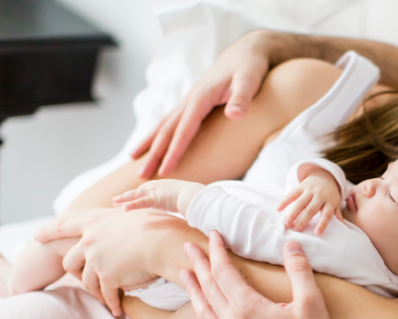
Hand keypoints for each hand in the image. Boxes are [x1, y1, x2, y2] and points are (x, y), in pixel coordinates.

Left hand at [36, 208, 172, 316]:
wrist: (164, 242)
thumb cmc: (158, 224)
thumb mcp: (135, 211)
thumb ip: (122, 211)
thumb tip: (120, 204)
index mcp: (96, 221)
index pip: (65, 225)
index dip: (50, 230)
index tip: (37, 236)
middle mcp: (91, 240)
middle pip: (70, 260)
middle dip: (73, 272)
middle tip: (75, 278)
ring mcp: (97, 259)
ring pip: (86, 281)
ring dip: (96, 290)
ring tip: (105, 297)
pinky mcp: (108, 276)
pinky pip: (106, 294)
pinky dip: (112, 302)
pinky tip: (117, 309)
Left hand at [113, 179, 204, 215]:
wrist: (196, 195)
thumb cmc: (194, 197)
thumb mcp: (185, 198)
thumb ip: (181, 201)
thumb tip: (185, 208)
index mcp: (163, 185)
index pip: (147, 190)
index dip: (137, 195)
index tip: (129, 199)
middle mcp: (157, 186)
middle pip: (138, 191)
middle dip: (127, 196)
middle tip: (115, 201)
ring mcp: (155, 191)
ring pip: (135, 195)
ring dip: (124, 198)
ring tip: (114, 202)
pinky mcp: (156, 199)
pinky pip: (141, 203)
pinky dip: (132, 205)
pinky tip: (124, 209)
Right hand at [132, 31, 270, 177]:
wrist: (249, 50)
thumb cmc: (251, 66)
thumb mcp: (250, 80)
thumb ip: (242, 98)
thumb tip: (234, 114)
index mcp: (201, 98)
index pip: (184, 131)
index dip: (174, 152)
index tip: (165, 172)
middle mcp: (190, 99)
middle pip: (167, 130)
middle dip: (154, 154)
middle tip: (140, 176)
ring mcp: (191, 100)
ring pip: (165, 124)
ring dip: (150, 143)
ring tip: (134, 159)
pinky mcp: (195, 101)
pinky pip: (173, 120)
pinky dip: (160, 132)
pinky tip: (155, 141)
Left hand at [182, 233, 340, 318]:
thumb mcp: (311, 303)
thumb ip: (300, 271)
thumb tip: (292, 245)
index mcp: (248, 308)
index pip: (224, 272)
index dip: (217, 251)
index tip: (213, 235)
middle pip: (208, 287)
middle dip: (198, 264)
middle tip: (189, 246)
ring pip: (204, 307)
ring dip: (194, 287)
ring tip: (186, 274)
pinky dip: (201, 308)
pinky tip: (204, 307)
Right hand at [278, 168, 343, 234]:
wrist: (324, 176)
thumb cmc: (330, 195)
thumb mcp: (336, 203)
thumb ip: (337, 214)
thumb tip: (345, 228)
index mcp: (330, 201)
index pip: (327, 214)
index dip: (323, 223)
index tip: (317, 233)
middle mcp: (320, 195)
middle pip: (311, 209)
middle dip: (303, 220)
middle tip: (295, 230)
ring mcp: (310, 190)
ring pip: (300, 202)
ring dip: (292, 213)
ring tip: (286, 224)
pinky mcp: (302, 186)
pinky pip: (292, 193)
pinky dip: (285, 201)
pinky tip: (278, 209)